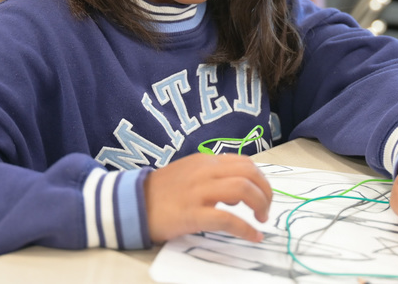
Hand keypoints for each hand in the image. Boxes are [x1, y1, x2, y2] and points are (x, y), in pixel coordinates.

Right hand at [144, 153, 272, 242]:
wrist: (132, 204)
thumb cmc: (161, 192)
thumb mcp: (189, 173)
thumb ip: (213, 175)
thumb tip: (238, 190)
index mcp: (206, 161)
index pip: (245, 162)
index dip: (261, 179)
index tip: (263, 194)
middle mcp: (205, 171)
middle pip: (249, 173)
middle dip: (266, 191)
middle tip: (265, 208)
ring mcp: (198, 192)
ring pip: (243, 189)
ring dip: (260, 205)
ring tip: (261, 219)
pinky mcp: (192, 214)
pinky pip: (227, 219)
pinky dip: (246, 229)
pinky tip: (253, 236)